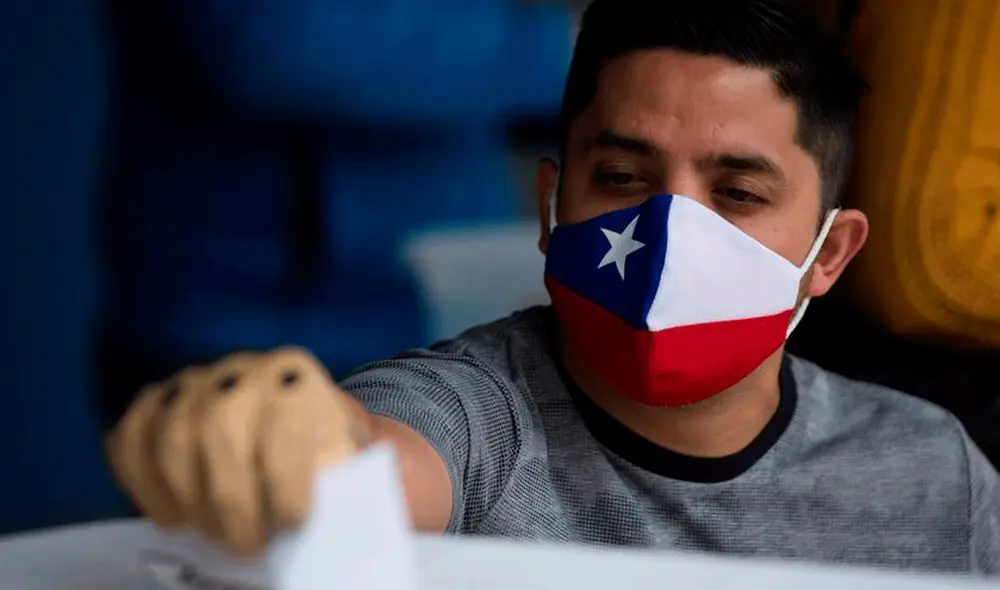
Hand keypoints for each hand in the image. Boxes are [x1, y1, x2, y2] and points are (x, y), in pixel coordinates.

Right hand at [107, 348, 372, 555]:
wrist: (295, 413)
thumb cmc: (323, 444)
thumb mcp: (352, 454)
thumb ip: (347, 477)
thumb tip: (340, 513)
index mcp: (297, 376)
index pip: (283, 424)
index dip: (285, 481)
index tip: (293, 522)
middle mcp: (242, 370)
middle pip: (221, 429)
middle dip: (232, 500)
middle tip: (248, 544)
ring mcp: (194, 382)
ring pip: (174, 438)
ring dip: (191, 499)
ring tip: (216, 534)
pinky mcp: (157, 401)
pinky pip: (132, 438)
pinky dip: (143, 483)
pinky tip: (172, 517)